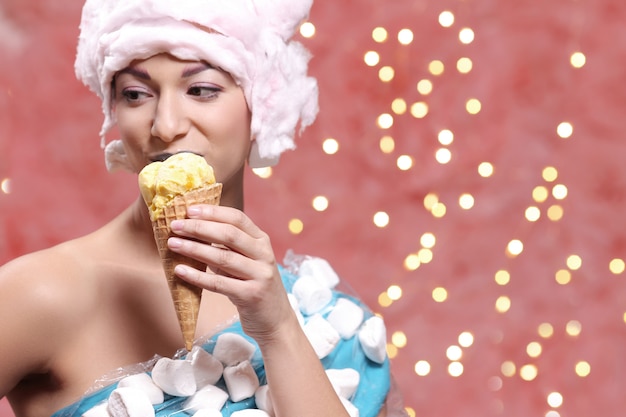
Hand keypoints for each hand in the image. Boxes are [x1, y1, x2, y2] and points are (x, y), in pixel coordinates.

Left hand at [167, 204, 294, 343]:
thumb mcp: (246, 262)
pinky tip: (180, 270)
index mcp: (262, 241)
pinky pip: (219, 284)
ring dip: (195, 248)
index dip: (213, 212)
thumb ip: (228, 248)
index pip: (237, 218)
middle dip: (200, 227)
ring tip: (173, 244)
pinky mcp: (252, 295)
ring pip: (223, 257)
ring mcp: (260, 275)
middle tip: (175, 225)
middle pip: (229, 234)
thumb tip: (193, 232)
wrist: (276, 320)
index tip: (189, 210)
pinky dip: (198, 276)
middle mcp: (264, 254)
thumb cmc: (253, 286)